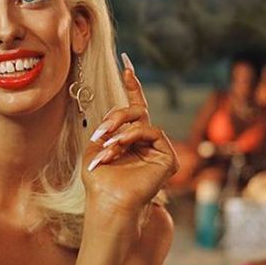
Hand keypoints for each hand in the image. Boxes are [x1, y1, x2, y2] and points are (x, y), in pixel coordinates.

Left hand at [81, 53, 178, 218]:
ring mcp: (158, 150)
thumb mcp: (97, 146)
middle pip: (137, 111)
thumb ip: (109, 126)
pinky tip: (118, 148)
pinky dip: (132, 137)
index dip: (133, 86)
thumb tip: (119, 107)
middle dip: (117, 116)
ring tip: (107, 145)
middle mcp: (146, 143)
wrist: (108, 200)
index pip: (135, 108)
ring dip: (120, 130)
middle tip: (101, 131)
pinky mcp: (168, 158)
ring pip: (142, 121)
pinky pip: (152, 132)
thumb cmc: (99, 178)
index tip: (126, 65)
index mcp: (129, 140)